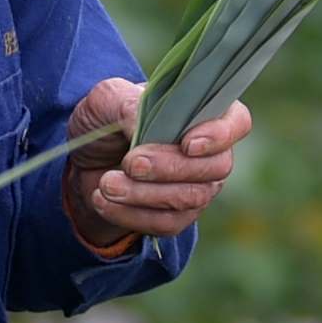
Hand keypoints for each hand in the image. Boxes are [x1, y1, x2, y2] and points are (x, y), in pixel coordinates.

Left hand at [63, 78, 248, 247]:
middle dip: (171, 168)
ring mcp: (198, 186)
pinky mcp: (177, 215)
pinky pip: (168, 223)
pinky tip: (102, 201)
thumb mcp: (108, 99)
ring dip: (145, 195)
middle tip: (131, 164)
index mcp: (203, 111)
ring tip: (107, 185)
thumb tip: (146, 132)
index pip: (236, 122)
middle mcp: (211, 151)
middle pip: (216, 167)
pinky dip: (132, 215)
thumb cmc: (106, 117)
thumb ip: (129, 106)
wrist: (84, 157)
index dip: (220, 136)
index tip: (187, 144)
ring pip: (191, 198)